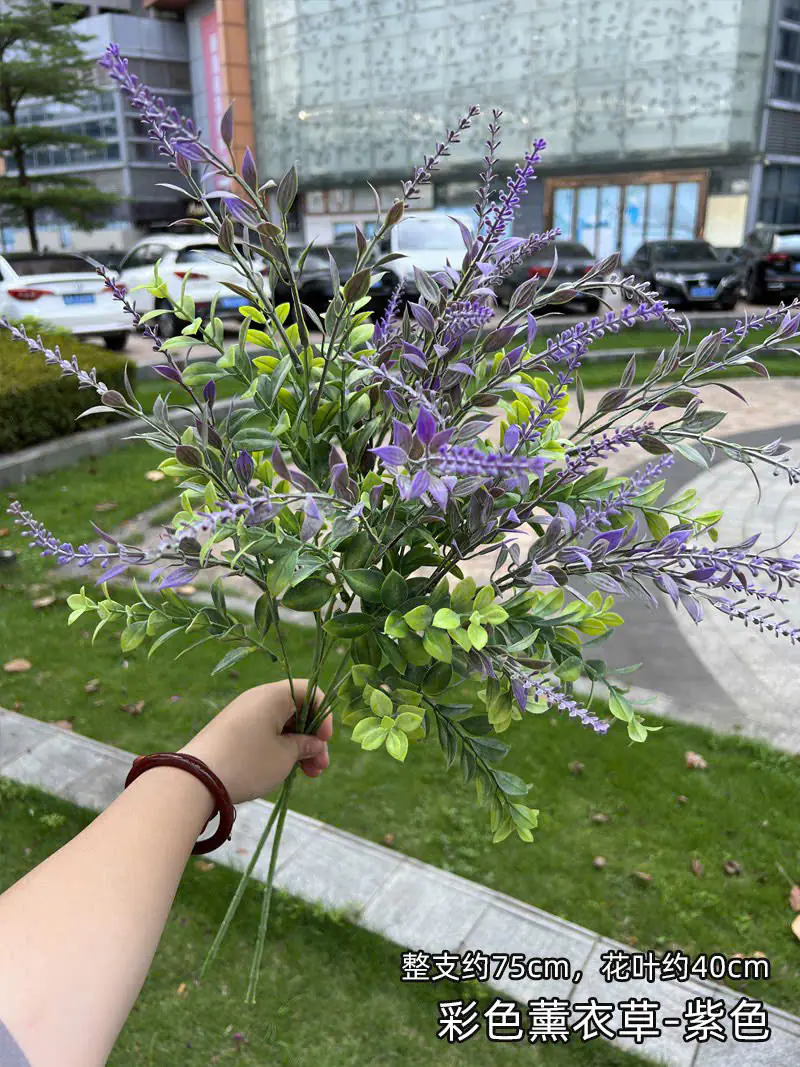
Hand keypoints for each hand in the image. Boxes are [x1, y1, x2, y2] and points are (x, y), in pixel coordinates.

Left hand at [179, 680, 330, 803]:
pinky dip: (279, 747)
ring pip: (282, 724)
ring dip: (297, 747)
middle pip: (297, 711)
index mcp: (274, 695)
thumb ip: (305, 746)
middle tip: (319, 768)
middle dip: (312, 739)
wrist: (195, 779)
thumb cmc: (247, 763)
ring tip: (306, 775)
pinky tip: (284, 769)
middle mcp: (258, 698)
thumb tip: (314, 743)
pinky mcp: (233, 730)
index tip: (324, 741)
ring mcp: (244, 713)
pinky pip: (265, 732)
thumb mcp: (284, 757)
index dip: (324, 715)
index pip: (310, 692)